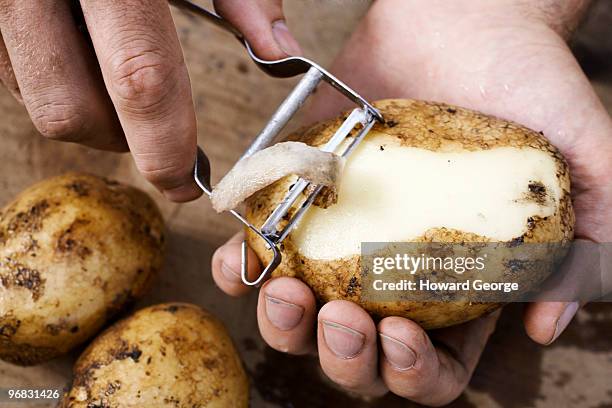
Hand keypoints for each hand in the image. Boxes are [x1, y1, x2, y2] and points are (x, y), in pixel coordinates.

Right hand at [0, 0, 300, 201]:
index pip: (141, 79)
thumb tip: (278, 52)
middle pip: (70, 110)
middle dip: (121, 140)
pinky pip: (9, 70)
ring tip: (122, 87)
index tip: (188, 182)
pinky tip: (83, 56)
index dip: (166, 146)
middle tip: (158, 135)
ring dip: (87, 112)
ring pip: (34, 96)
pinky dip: (54, 80)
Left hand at [213, 0, 611, 404]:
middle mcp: (398, 275)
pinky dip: (241, 268)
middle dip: (342, 356)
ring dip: (285, 325)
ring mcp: (346, 240)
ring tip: (287, 294)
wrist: (465, 22)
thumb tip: (545, 324)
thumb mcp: (585, 163)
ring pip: (302, 317)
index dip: (415, 374)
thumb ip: (586, 243)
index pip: (436, 366)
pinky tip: (241, 262)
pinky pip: (261, 251)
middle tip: (341, 318)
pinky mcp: (306, 199)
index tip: (400, 337)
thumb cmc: (529, 86)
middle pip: (359, 355)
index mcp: (460, 287)